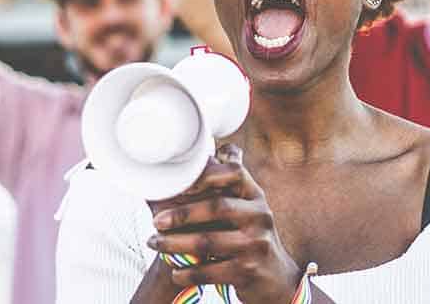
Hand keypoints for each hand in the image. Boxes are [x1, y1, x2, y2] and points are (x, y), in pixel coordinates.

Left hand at [147, 148, 300, 302]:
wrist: (275, 278)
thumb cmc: (249, 237)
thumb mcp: (246, 208)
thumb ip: (227, 187)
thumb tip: (208, 151)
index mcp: (256, 195)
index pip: (234, 172)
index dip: (205, 175)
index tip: (179, 185)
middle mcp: (260, 216)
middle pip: (218, 207)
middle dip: (182, 213)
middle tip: (155, 221)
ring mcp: (256, 244)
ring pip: (208, 242)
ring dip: (174, 244)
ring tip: (154, 243)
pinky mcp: (248, 271)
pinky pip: (209, 271)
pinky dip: (187, 272)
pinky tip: (175, 271)